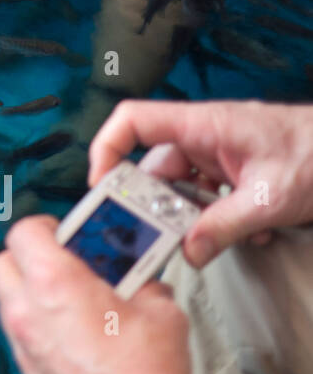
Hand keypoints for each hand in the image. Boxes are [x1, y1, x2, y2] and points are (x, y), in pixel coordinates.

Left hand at [0, 216, 208, 373]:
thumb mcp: (159, 308)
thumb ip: (142, 282)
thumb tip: (143, 281)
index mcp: (54, 282)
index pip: (24, 231)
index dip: (44, 226)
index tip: (63, 230)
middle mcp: (27, 310)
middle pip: (3, 262)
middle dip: (28, 255)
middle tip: (60, 259)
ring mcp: (22, 342)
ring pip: (6, 298)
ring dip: (29, 289)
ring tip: (67, 294)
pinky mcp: (28, 368)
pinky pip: (18, 331)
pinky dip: (34, 321)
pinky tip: (68, 329)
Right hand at [89, 100, 312, 265]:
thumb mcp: (269, 197)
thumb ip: (224, 226)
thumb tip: (189, 252)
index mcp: (201, 124)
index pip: (133, 122)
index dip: (107, 149)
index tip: (103, 187)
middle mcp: (202, 136)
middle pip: (155, 169)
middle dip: (161, 207)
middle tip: (168, 237)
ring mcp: (218, 154)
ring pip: (184, 190)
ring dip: (198, 220)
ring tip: (227, 238)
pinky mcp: (234, 172)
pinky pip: (209, 199)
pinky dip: (222, 220)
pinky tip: (253, 233)